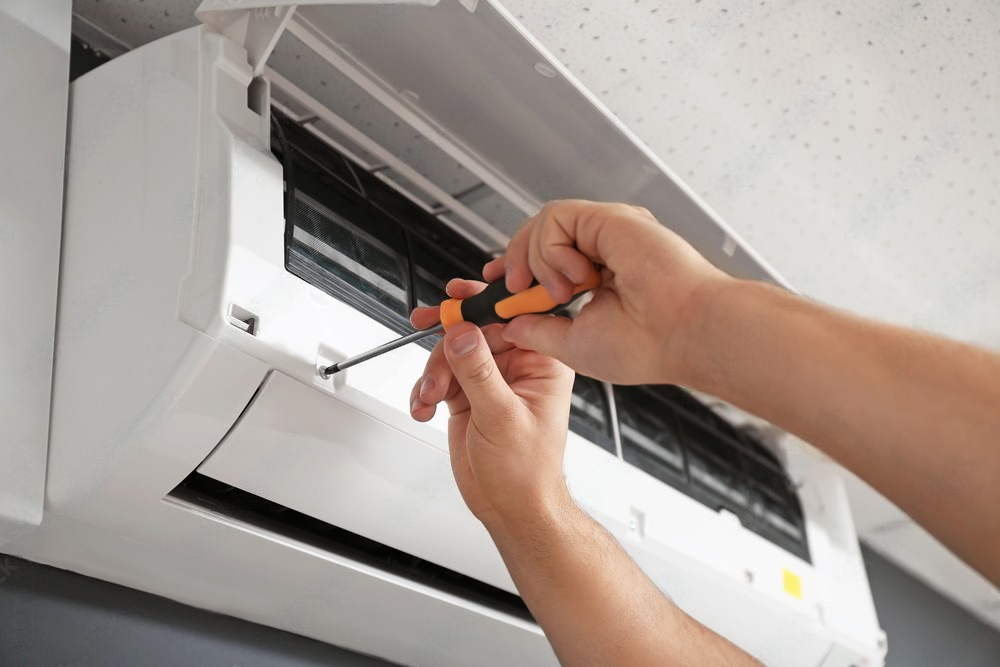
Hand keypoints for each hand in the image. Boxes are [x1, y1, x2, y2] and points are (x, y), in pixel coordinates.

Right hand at [410, 280, 575, 526]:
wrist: (512, 508)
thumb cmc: (527, 472)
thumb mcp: (502, 417)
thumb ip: (478, 372)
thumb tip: (461, 335)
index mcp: (542, 363)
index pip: (515, 317)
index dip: (486, 301)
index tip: (459, 295)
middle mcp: (518, 366)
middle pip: (475, 329)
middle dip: (448, 340)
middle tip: (424, 326)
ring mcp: (490, 379)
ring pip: (452, 351)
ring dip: (433, 372)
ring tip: (431, 396)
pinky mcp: (468, 394)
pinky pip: (440, 375)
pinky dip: (426, 389)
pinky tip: (426, 406)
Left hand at [489, 199, 730, 384]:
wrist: (684, 333)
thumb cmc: (647, 345)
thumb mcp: (573, 346)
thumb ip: (538, 330)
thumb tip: (511, 324)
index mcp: (600, 278)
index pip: (545, 260)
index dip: (513, 266)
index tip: (491, 283)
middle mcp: (603, 251)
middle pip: (539, 237)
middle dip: (513, 261)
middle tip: (512, 290)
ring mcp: (606, 233)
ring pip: (543, 225)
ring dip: (538, 262)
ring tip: (563, 293)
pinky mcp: (608, 218)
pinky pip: (556, 218)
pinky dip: (552, 250)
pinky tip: (576, 277)